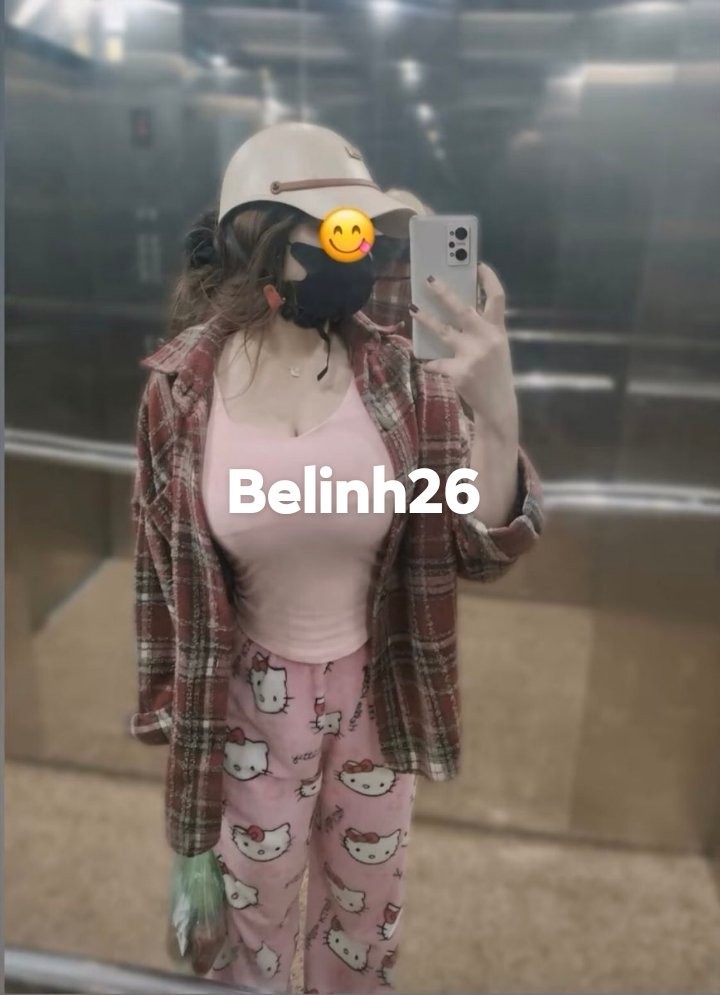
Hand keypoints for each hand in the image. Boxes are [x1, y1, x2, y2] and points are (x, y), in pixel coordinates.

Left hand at [411, 263, 516, 429]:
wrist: (498, 405)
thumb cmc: (495, 373)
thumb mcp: (496, 348)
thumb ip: (482, 330)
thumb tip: (457, 311)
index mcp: (498, 331)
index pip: (497, 299)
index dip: (488, 280)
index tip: (478, 265)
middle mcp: (486, 340)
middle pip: (462, 309)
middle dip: (444, 293)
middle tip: (429, 279)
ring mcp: (472, 356)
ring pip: (443, 331)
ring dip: (426, 319)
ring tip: (413, 309)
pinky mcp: (458, 372)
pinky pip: (437, 362)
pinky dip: (430, 362)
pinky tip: (426, 361)